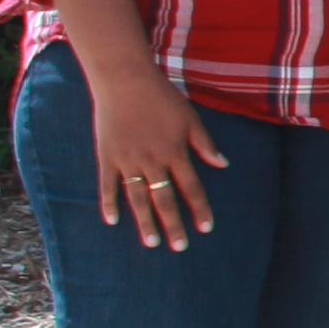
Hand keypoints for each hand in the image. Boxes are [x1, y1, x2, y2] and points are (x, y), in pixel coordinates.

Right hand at [82, 61, 222, 249]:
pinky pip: (107, 185)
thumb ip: (204, 143)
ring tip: (152, 242)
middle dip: (173, 224)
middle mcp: (152, 160)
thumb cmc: (161, 97)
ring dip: (145, 221)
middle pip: (165, 199)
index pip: (192, 187)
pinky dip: (109, 203)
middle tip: (179, 247)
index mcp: (175, 152)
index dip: (199, 209)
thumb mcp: (190, 117)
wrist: (123, 80)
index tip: (206, 228)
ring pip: (137, 197)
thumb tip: (222, 164)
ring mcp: (127, 159)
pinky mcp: (106, 155)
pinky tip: (113, 221)